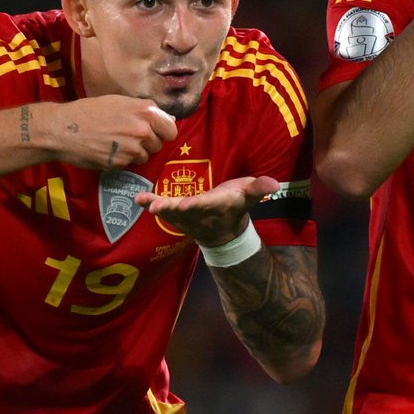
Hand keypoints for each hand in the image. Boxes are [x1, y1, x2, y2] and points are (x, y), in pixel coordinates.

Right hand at [37, 96, 177, 168]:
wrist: (63, 129)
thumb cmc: (89, 111)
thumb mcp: (120, 102)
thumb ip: (145, 110)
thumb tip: (168, 119)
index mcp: (145, 111)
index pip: (171, 129)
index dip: (164, 132)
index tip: (156, 133)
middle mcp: (142, 129)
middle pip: (159, 144)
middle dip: (148, 143)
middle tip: (129, 137)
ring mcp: (132, 148)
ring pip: (145, 156)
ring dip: (134, 153)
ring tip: (116, 143)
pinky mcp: (121, 163)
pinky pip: (129, 164)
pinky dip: (121, 160)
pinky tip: (108, 151)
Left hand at [136, 176, 278, 246]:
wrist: (224, 230)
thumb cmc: (235, 204)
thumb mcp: (249, 195)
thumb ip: (259, 188)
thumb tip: (275, 183)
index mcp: (217, 205)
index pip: (207, 205)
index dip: (197, 205)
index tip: (186, 204)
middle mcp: (199, 213)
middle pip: (183, 210)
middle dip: (171, 208)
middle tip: (157, 207)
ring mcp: (185, 216)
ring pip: (170, 211)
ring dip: (157, 206)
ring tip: (144, 201)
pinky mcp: (176, 213)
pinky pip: (162, 208)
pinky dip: (150, 203)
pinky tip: (137, 199)